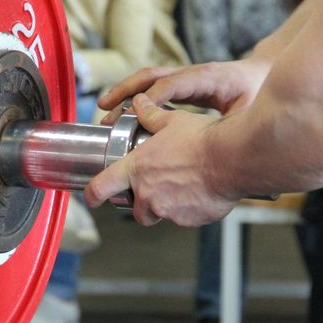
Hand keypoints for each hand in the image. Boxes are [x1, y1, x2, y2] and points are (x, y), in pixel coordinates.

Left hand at [85, 94, 238, 225]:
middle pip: (136, 211)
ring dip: (165, 207)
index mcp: (136, 169)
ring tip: (181, 188)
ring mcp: (168, 210)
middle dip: (142, 204)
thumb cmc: (202, 139)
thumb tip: (139, 103)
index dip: (92, 195)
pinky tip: (199, 192)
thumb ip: (150, 115)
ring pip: (160, 215)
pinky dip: (188, 210)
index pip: (101, 187)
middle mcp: (148, 194)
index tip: (91, 198)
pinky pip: (184, 218)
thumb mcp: (171, 121)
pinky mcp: (189, 220)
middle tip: (155, 190)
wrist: (232, 158)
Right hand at [98, 57, 271, 124]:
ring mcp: (183, 78)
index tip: (133, 114)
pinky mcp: (181, 86)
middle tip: (105, 107)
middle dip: (125, 90)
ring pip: (147, 80)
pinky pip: (152, 89)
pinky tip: (123, 115)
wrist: (263, 74)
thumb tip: (216, 145)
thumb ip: (230, 124)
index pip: (171, 85)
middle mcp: (190, 74)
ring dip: (124, 92)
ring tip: (105, 110)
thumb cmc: (257, 91)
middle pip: (150, 76)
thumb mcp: (250, 109)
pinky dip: (135, 99)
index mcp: (206, 77)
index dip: (151, 98)